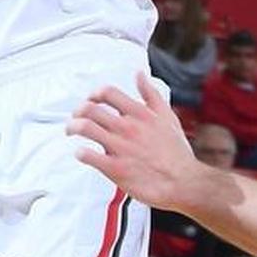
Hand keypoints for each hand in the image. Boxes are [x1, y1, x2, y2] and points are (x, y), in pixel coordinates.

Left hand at [68, 73, 197, 206]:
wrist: (184, 182)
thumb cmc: (176, 152)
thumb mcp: (167, 116)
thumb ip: (151, 94)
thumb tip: (139, 74)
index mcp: (139, 114)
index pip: (107, 92)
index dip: (94, 94)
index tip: (91, 100)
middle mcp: (127, 127)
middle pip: (90, 108)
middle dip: (78, 111)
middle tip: (76, 117)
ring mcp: (120, 147)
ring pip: (85, 128)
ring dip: (73, 127)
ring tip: (71, 131)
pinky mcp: (115, 168)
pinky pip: (88, 155)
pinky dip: (80, 152)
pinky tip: (81, 153)